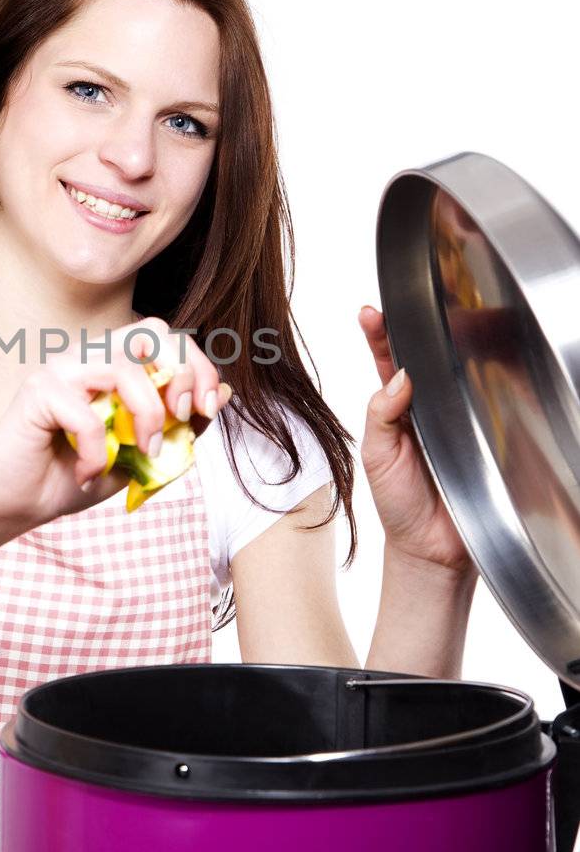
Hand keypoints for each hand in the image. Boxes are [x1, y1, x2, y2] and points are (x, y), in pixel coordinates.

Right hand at [0, 316, 229, 535]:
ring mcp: (61, 369)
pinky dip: (97, 451)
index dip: (197, 366)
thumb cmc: (74, 475)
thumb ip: (180, 425)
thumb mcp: (141, 455)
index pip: (166, 337)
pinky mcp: (37, 390)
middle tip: (181, 418)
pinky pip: (86, 413)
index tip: (204, 410)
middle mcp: (89, 356)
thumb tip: (225, 393)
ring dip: (146, 415)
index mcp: (114, 364)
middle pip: (150, 332)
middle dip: (180, 374)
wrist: (19, 504)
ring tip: (138, 453)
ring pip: (123, 366)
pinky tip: (87, 472)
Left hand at [359, 305, 475, 576]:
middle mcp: (424, 406)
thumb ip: (381, 416)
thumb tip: (398, 377)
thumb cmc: (398, 501)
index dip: (379, 335)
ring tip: (442, 320)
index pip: (386, 362)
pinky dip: (482, 380)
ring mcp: (454, 418)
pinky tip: (479, 362)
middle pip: (423, 357)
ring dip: (450, 347)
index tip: (370, 312)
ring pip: (454, 372)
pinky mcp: (480, 432)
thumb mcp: (376, 456)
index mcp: (393, 408)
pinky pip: (481, 400)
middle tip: (409, 303)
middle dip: (416, 327)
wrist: (431, 547)